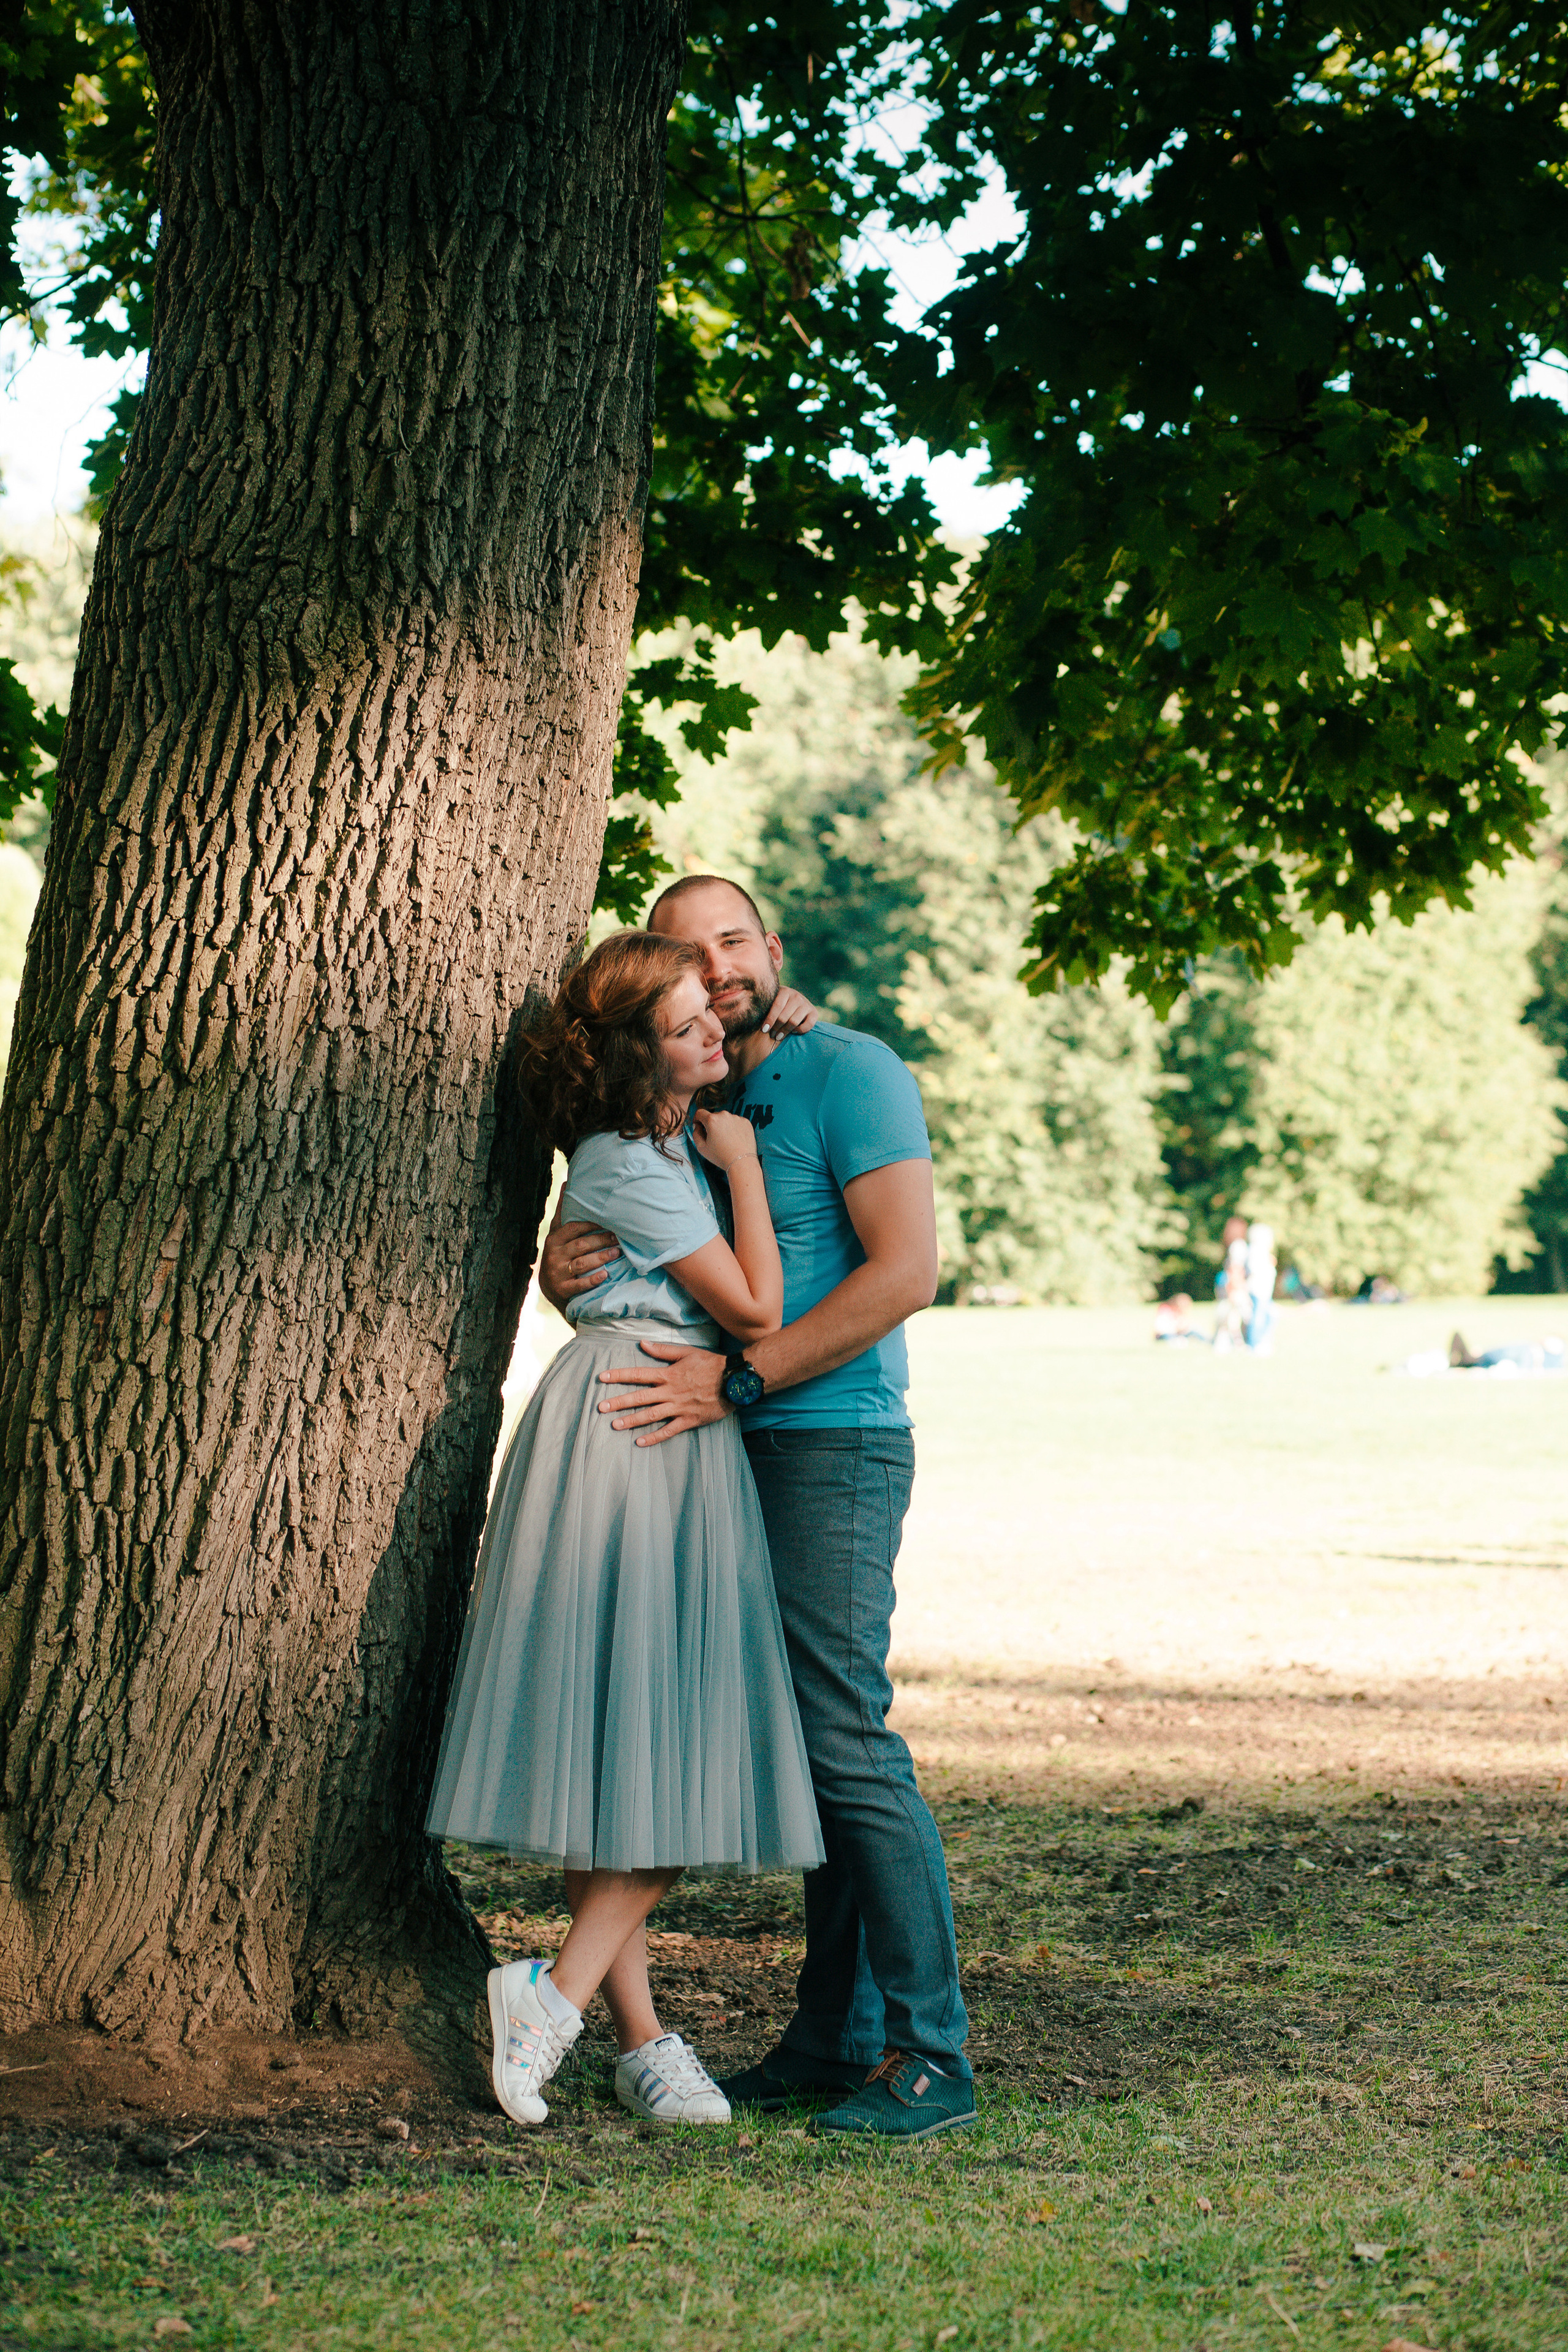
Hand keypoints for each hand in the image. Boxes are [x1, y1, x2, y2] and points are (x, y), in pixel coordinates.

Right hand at [539, 1217, 620, 1313]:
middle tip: (618, 1237)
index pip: (573, 1228)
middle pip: (581, 1245)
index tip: (608, 1219)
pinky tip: (605, 1275)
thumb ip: (564, 1212)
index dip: (591, 1223)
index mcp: (554, 1239)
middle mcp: (554, 1255)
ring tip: (617, 1253)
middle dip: (601, 1240)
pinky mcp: (562, 1289)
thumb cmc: (558, 1253)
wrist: (548, 1287)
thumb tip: (567, 1183)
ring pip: (582, 1263)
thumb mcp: (557, 1233)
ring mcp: (557, 1273)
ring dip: (601, 1257)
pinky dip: (592, 1280)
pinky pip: (579, 1284)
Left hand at [597, 1341, 727, 1443]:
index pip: (638, 1375)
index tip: (603, 1377)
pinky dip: (654, 1437)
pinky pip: (668, 1431)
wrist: (735, 1381)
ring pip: (650, 1416)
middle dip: (619, 1402)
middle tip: (600, 1408)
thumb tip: (642, 1344)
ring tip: (614, 1425)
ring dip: (631, 1420)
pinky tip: (640, 1442)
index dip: (619, 1375)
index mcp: (669, 1374)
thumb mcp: (688, 1352)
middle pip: (639, 1398)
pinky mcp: (689, 1420)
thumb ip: (664, 1350)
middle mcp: (670, 1392)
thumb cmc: (712, 1364)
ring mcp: (679, 1408)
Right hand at [689, 1107, 758, 1171]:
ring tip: (726, 1141)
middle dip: (712, 1125)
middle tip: (714, 1139)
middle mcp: (724, 1115)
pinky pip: (736, 1122)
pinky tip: (734, 1140)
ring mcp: (736, 1118)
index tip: (699, 1125)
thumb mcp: (701, 1147)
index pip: (700, 1113)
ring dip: (724, 1126)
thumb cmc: (721, 1156)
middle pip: (714, 1116)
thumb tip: (698, 1127)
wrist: (741, 1162)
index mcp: (712, 1120)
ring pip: (726, 1119)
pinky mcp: (746, 1122)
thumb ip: (695, 1134)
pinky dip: (734, 1128)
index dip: (697, 1119)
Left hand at [762, 984, 816, 1037]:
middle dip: (776, 1028)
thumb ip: (765, 1006)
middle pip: (784, 1016)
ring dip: (785, 1031)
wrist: (795, 1002)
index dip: (770, 1019)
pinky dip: (799, 1031)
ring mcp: (806, 1004)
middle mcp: (797, 996)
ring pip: (794, 1022)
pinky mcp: (814, 1012)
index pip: (777, 1006)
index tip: (764, 1030)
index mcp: (784, 991)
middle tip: (771, 1035)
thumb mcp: (772, 1001)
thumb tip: (754, 1014)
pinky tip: (793, 1032)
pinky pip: (807, 1025)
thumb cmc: (778, 1004)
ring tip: (778, 1037)